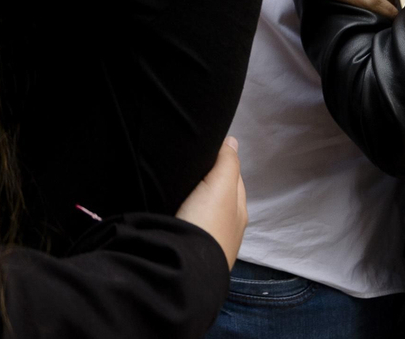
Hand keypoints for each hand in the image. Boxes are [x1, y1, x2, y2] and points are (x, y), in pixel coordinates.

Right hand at [176, 137, 246, 267]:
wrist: (184, 264)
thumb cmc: (207, 223)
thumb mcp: (222, 187)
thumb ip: (227, 162)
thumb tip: (233, 141)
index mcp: (237, 210)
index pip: (232, 177)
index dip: (220, 160)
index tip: (202, 148)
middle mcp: (224, 225)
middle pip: (215, 193)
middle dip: (203, 179)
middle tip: (183, 164)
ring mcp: (205, 238)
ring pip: (198, 208)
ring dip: (189, 197)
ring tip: (172, 183)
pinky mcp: (185, 245)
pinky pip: (183, 221)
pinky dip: (178, 211)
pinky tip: (168, 207)